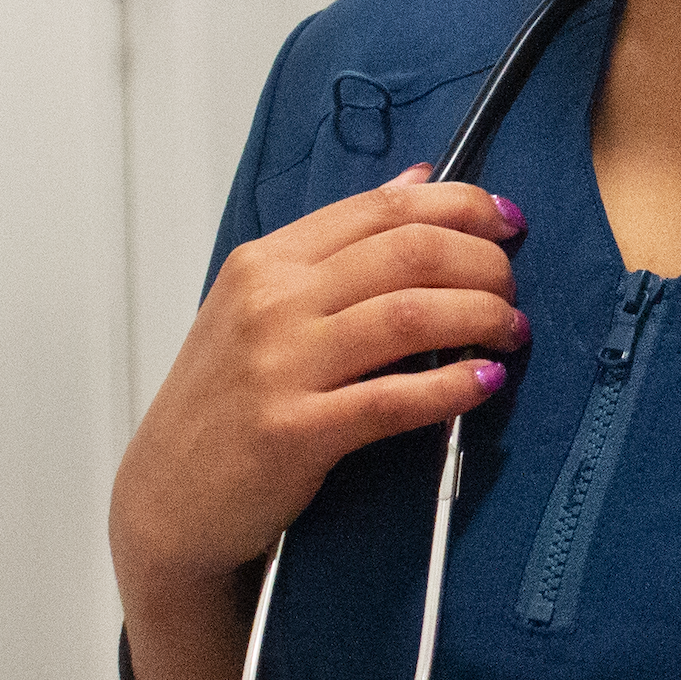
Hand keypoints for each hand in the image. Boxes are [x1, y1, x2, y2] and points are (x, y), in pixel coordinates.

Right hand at [108, 166, 527, 600]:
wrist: (168, 501)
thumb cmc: (224, 402)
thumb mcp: (260, 305)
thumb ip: (338, 243)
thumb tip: (418, 178)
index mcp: (265, 261)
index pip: (382, 208)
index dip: (461, 206)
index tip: (508, 220)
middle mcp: (270, 302)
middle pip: (408, 252)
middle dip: (483, 263)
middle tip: (512, 289)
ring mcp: (279, 366)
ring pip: (411, 314)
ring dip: (481, 317)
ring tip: (511, 332)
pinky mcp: (295, 431)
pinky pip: (394, 398)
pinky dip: (452, 386)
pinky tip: (484, 382)